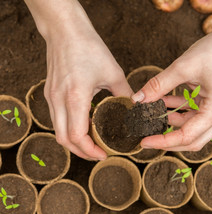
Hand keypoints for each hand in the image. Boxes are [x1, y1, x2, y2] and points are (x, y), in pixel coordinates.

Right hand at [25, 0, 132, 159]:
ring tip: (91, 143)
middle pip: (64, 139)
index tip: (103, 154)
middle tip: (97, 153)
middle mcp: (59, 100)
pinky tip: (82, 126)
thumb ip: (124, 94)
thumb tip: (133, 108)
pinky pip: (57, 120)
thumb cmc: (88, 47)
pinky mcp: (49, 94)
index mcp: (75, 96)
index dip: (90, 150)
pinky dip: (69, 129)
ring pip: (58, 131)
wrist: (65, 31)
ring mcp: (51, 98)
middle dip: (81, 152)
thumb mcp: (113, 72)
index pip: (77, 136)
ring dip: (74, 142)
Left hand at [132, 7, 211, 151]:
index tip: (144, 142)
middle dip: (167, 138)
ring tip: (152, 110)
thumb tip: (138, 99)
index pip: (187, 137)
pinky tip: (163, 101)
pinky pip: (193, 113)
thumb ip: (159, 85)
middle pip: (192, 139)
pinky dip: (177, 109)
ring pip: (191, 126)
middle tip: (147, 135)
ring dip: (170, 120)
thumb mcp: (183, 67)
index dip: (163, 141)